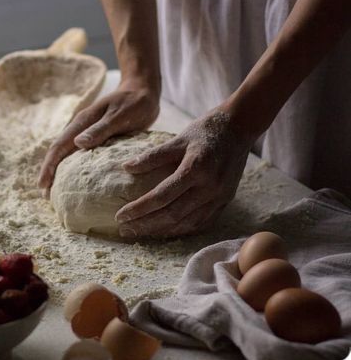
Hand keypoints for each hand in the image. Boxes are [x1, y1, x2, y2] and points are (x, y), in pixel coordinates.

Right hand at [38, 81, 159, 188]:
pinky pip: (81, 155)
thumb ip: (101, 129)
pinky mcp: (97, 138)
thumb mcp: (120, 115)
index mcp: (82, 122)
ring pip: (68, 154)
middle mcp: (81, 128)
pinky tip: (77, 181)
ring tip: (56, 192)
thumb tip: (77, 143)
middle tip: (45, 195)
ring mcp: (88, 133)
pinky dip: (74, 168)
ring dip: (60, 171)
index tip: (43, 185)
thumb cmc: (134, 102)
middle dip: (50, 172)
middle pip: (58, 152)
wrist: (143, 91)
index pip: (59, 146)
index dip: (49, 166)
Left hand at [115, 109, 253, 237]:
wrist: (240, 127)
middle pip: (172, 214)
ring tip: (140, 232)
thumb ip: (152, 156)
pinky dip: (182, 229)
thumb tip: (126, 167)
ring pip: (187, 223)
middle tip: (125, 229)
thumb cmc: (205, 130)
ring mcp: (220, 196)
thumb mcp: (178, 138)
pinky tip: (166, 230)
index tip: (120, 216)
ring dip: (161, 230)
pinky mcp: (225, 201)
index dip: (139, 209)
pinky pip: (201, 222)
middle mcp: (209, 187)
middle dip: (146, 224)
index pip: (161, 196)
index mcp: (195, 169)